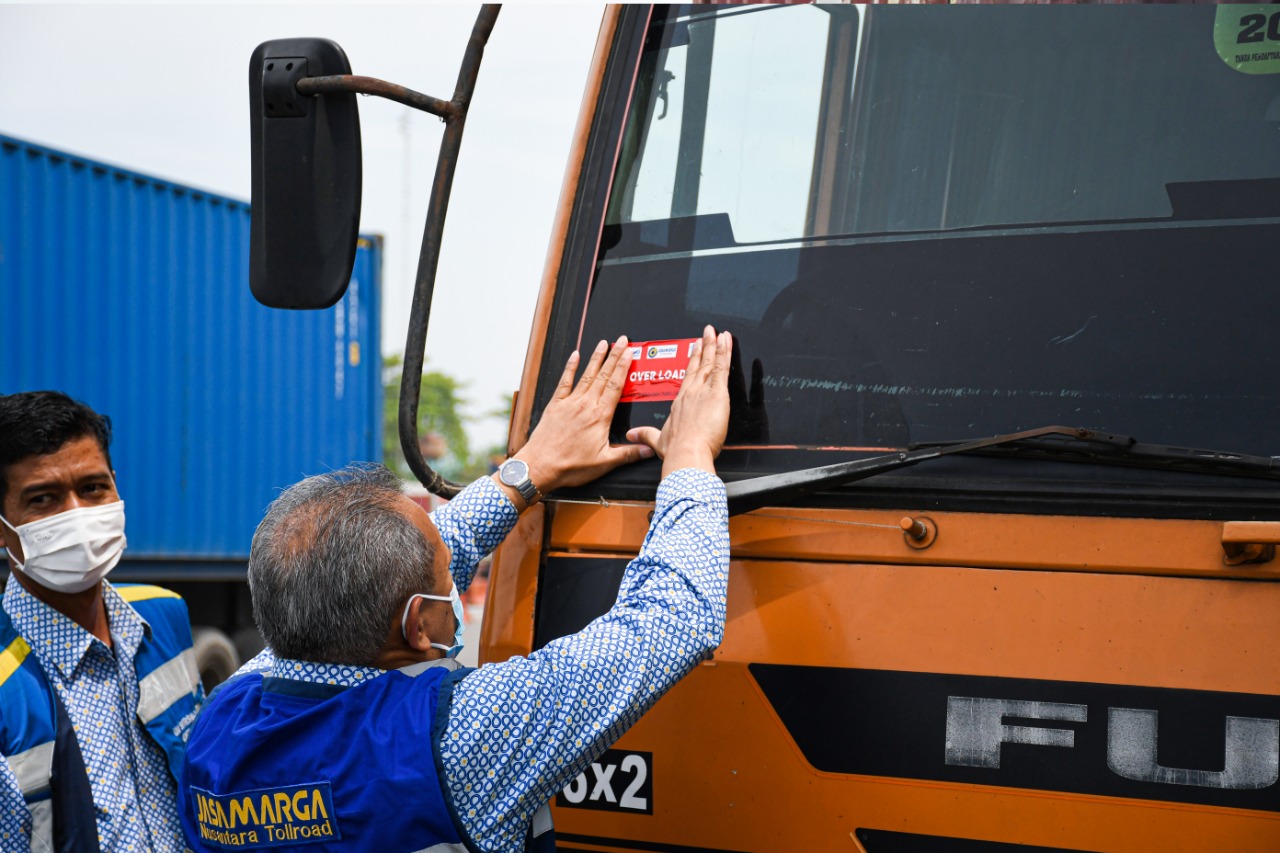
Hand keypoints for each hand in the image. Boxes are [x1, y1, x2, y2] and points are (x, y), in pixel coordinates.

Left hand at [514, 336, 653, 494]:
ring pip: (586, 375)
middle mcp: (585, 405)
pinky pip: (564, 382)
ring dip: (595, 358)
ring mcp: (569, 403)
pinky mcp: (555, 406)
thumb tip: (649, 449)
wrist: (540, 466)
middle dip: (614, 356)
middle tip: (622, 340)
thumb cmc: (570, 466)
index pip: (615, 385)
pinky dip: (570, 368)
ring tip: (604, 343)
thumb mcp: (604, 463)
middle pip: (603, 375)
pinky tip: (574, 356)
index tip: (630, 353)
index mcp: (599, 416)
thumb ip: (628, 453)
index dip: (623, 367)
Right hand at [626, 325, 730, 475]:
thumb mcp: (658, 442)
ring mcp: (703, 391)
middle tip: (707, 333)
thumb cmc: (676, 450)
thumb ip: (645, 435)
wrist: (686, 453)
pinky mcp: (716, 393)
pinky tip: (726, 342)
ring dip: (715, 346)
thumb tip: (632, 435)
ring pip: (711, 363)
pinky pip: (721, 368)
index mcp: (679, 402)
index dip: (692, 361)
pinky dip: (724, 353)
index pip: (687, 376)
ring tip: (719, 333)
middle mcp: (690, 392)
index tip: (695, 348)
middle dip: (703, 347)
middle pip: (698, 365)